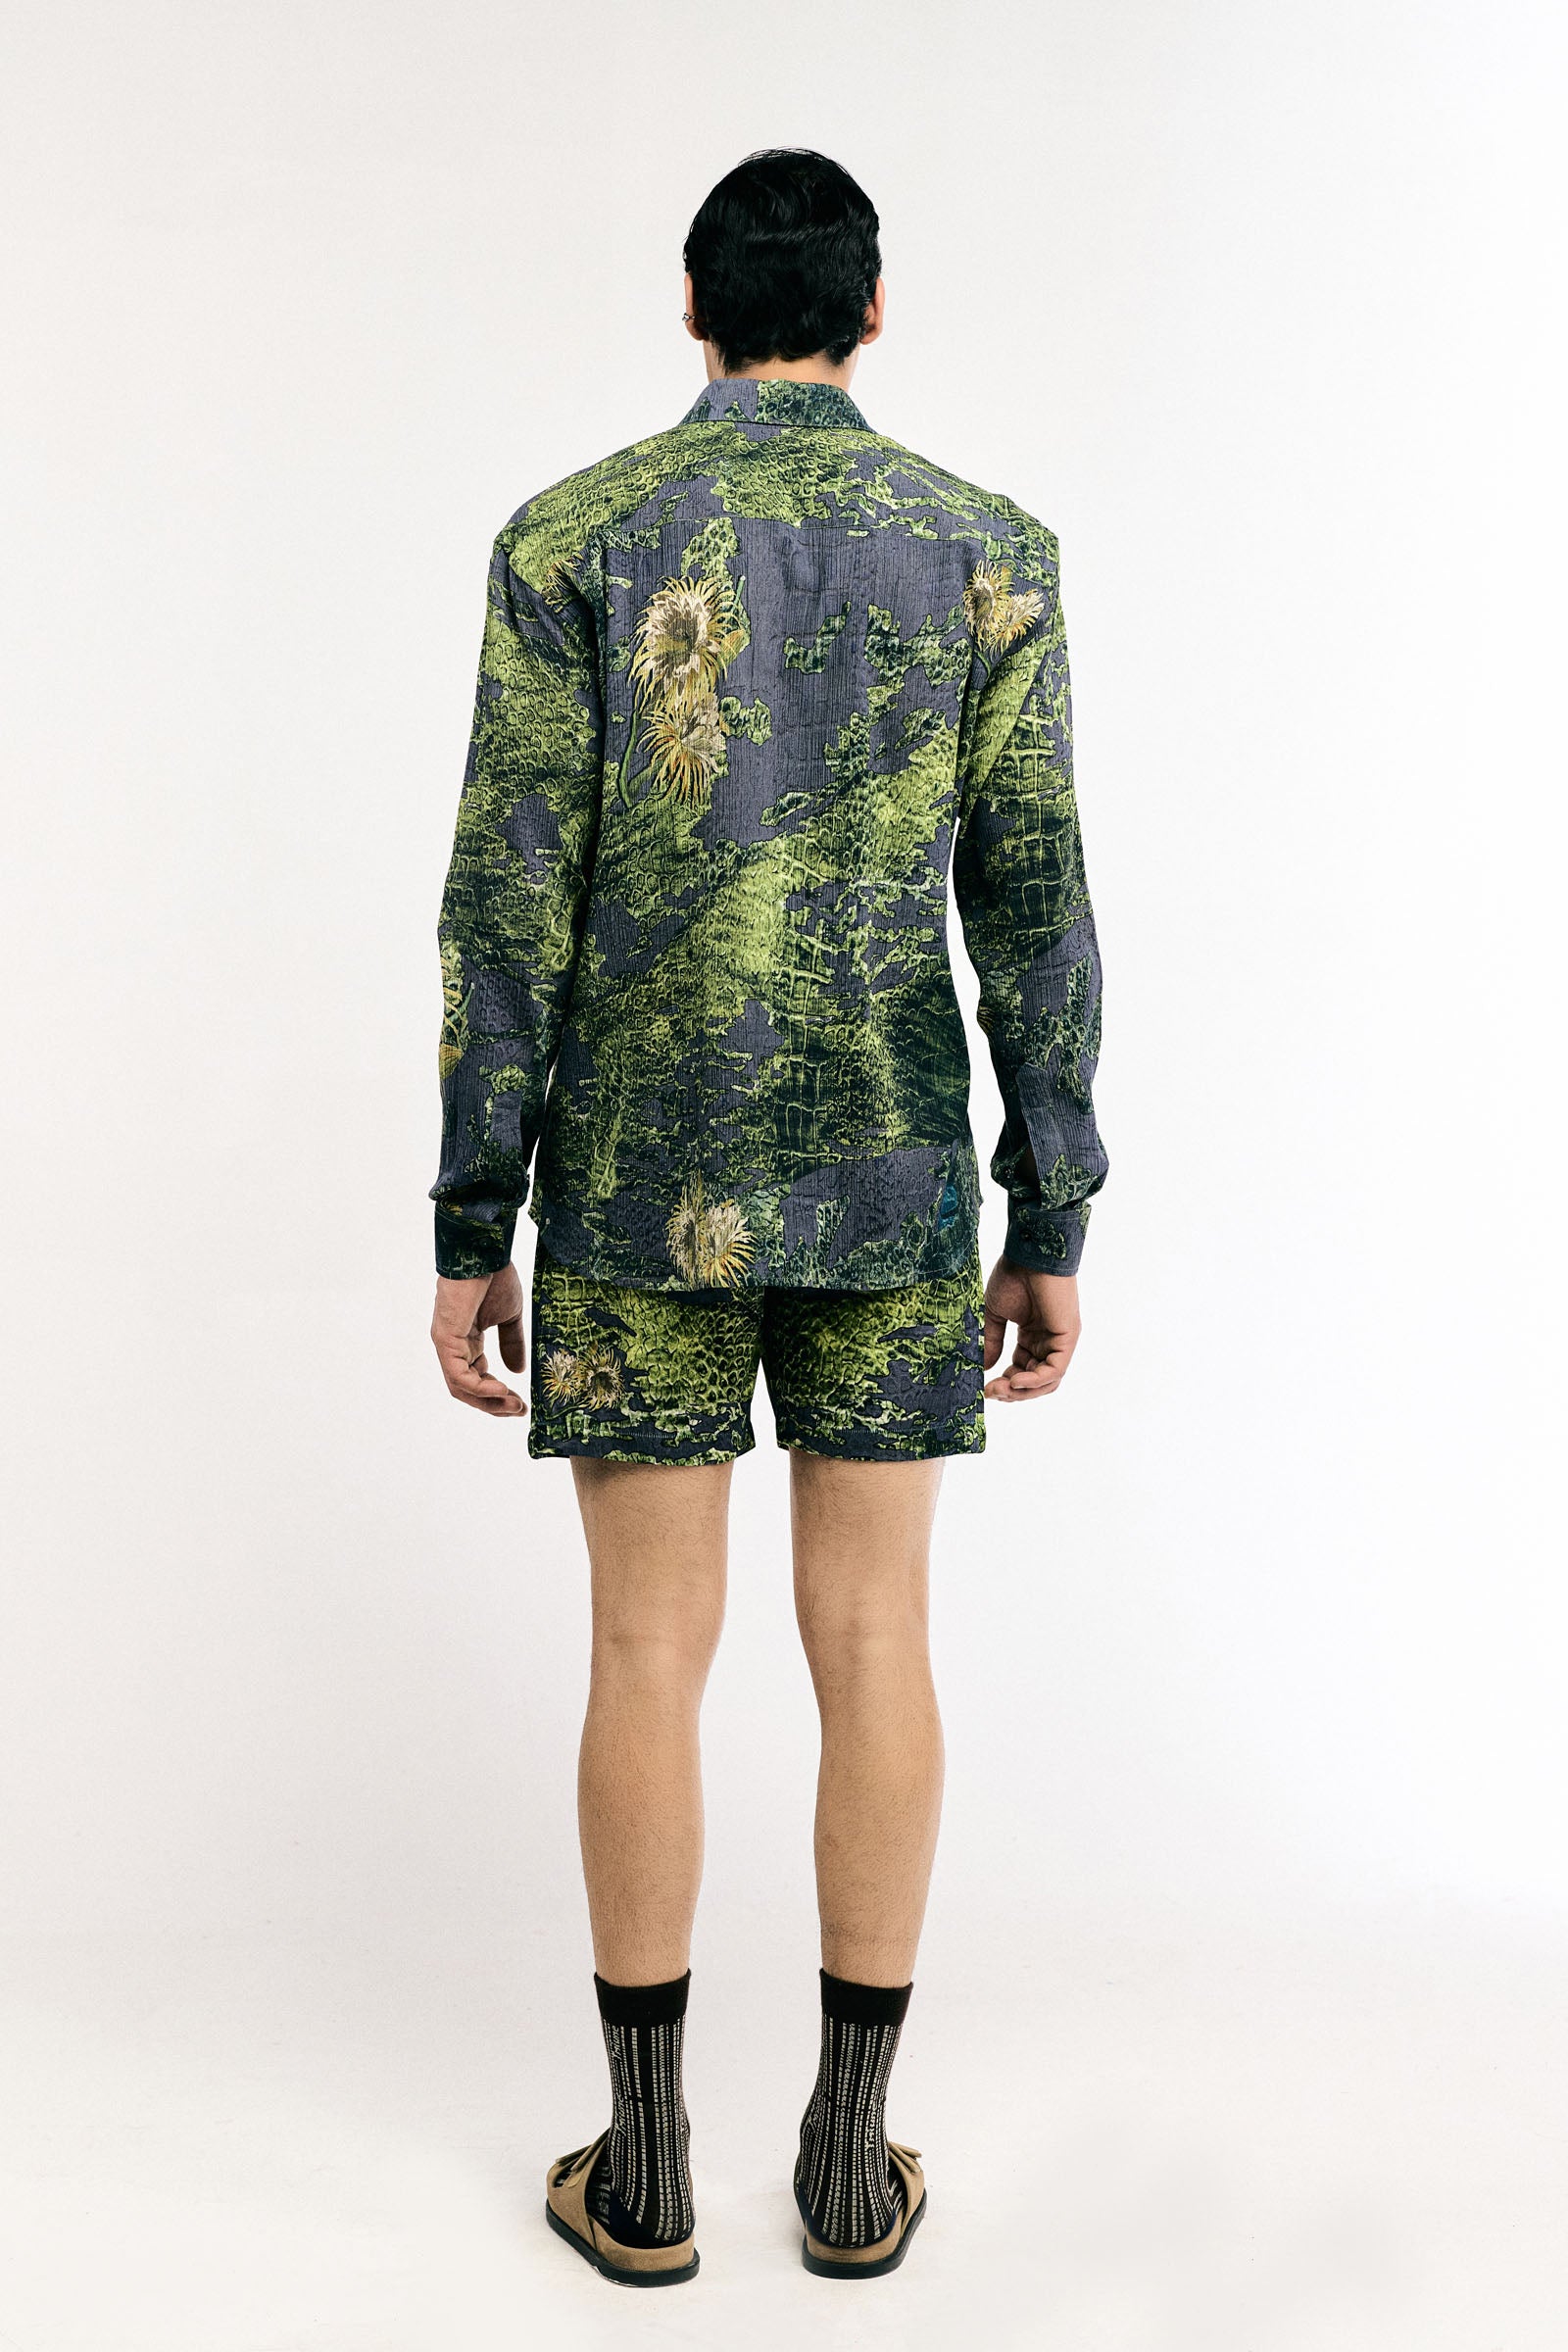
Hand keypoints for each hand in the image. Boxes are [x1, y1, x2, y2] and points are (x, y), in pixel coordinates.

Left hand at [431, 1264, 526, 1416]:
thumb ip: (512, 1343)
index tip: (522, 1404)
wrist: (484, 1253)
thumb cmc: (494, 1277)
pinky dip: (480, 1387)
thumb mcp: (509, 1317)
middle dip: (494, 1404)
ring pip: (462, 1387)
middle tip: (519, 1411)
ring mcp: (446, 1344)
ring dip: (488, 1401)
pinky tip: (502, 1388)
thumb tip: (517, 1371)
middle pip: (468, 1389)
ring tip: (513, 1405)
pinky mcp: (445, 1340)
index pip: (477, 1378)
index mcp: (466, 1341)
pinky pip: (459, 1375)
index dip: (498, 1394)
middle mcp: (452, 1346)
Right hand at [982, 1260, 1080, 1401]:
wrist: (1029, 1253)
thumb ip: (991, 1342)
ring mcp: (1060, 1340)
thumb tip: (983, 1369)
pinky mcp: (1068, 1338)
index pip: (1022, 1370)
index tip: (984, 1388)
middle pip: (1035, 1381)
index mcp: (1033, 1335)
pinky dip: (1035, 1380)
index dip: (1004, 1383)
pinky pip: (1055, 1370)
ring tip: (1000, 1389)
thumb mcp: (995, 1314)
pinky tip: (1015, 1381)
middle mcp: (1048, 1340)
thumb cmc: (1013, 1276)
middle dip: (1012, 1392)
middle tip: (990, 1393)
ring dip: (1023, 1391)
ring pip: (1047, 1382)